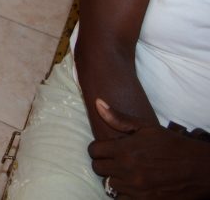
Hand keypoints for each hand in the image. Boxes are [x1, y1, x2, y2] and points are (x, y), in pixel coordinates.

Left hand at [89, 99, 209, 198]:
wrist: (199, 169)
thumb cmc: (173, 145)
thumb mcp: (148, 128)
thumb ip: (119, 119)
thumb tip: (98, 103)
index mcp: (125, 150)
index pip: (94, 151)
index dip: (98, 149)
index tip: (106, 149)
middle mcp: (127, 170)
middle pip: (98, 168)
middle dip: (104, 163)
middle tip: (116, 160)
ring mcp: (135, 188)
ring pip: (109, 184)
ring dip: (115, 178)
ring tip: (126, 173)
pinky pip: (121, 199)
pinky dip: (124, 193)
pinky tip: (133, 185)